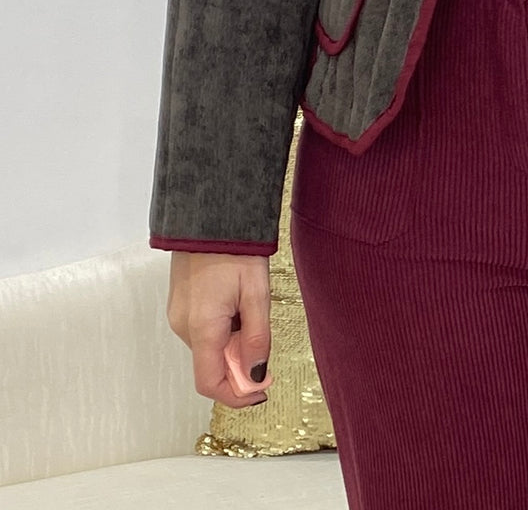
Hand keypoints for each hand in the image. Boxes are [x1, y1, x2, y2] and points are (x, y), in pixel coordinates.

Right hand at [166, 251, 273, 408]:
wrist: (210, 215)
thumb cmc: (236, 249)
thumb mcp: (256, 293)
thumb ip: (257, 338)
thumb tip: (255, 375)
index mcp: (201, 327)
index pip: (210, 383)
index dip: (237, 395)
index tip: (262, 388)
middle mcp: (183, 326)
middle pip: (210, 367)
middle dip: (239, 368)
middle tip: (265, 350)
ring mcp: (178, 315)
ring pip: (207, 350)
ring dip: (231, 349)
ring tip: (251, 316)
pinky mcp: (180, 306)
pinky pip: (202, 333)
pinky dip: (222, 334)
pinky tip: (237, 309)